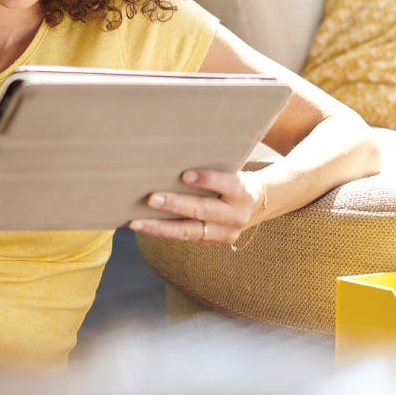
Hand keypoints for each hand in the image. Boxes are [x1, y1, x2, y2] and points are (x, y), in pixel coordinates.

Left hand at [128, 169, 264, 245]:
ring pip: (190, 231)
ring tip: (136, 222)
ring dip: (161, 227)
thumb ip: (213, 164)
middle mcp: (236, 215)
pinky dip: (163, 232)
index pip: (226, 184)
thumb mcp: (232, 168)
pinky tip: (143, 226)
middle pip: (203, 210)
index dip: (206, 179)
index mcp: (243, 191)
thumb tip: (177, 152)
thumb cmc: (235, 178)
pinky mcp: (214, 242)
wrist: (259, 203)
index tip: (184, 175)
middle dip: (176, 205)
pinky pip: (186, 238)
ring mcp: (226, 232)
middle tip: (151, 198)